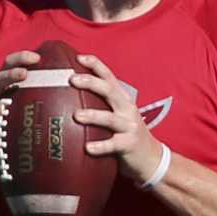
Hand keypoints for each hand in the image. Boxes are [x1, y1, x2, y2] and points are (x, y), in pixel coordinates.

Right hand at [0, 51, 41, 157]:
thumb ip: (43, 92)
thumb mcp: (27, 101)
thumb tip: (75, 82)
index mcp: (5, 85)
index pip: (10, 65)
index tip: (37, 57)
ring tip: (0, 109)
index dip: (21, 58)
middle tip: (24, 74)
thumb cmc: (16, 116)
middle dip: (10, 75)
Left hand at [72, 54, 163, 183]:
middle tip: (73, 80)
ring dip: (94, 116)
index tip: (79, 58)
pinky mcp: (129, 145)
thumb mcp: (117, 114)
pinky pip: (113, 145)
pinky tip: (88, 147)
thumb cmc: (126, 134)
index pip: (109, 77)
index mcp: (122, 100)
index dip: (96, 65)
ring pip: (110, 119)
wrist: (150, 158)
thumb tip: (66, 96)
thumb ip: (100, 105)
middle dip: (92, 83)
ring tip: (77, 116)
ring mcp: (129, 127)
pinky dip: (100, 146)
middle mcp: (127, 109)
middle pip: (110, 91)